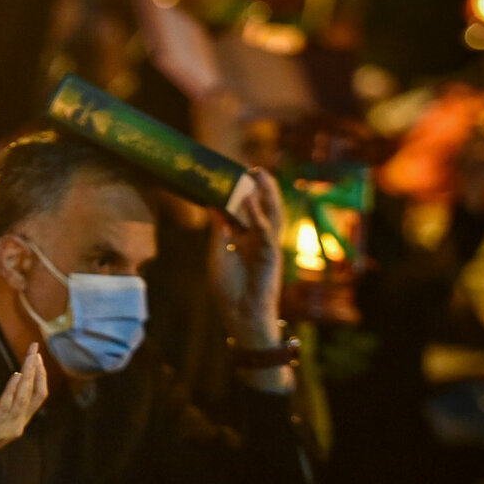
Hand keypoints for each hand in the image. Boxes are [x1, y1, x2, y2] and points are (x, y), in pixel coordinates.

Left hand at [0, 343, 47, 483]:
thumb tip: (15, 381)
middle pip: (35, 394)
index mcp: (19, 422)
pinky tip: (16, 375)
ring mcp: (6, 429)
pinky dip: (12, 389)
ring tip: (30, 356)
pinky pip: (6, 406)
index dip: (40, 376)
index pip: (38, 397)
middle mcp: (17, 426)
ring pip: (24, 397)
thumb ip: (6, 403)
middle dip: (36, 369)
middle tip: (35, 348)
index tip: (37, 357)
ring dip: (27, 374)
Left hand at [208, 168, 284, 347]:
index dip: (241, 193)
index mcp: (245, 238)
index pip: (245, 210)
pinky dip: (259, 217)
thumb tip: (212, 205)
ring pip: (271, 215)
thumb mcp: (218, 253)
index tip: (234, 174)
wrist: (239, 314)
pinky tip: (252, 202)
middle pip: (262, 208)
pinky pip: (266, 233)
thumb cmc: (229, 287)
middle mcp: (258, 239)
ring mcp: (266, 246)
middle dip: (260, 188)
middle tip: (253, 168)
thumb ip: (219, 229)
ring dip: (267, 195)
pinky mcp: (271, 256)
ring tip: (259, 176)